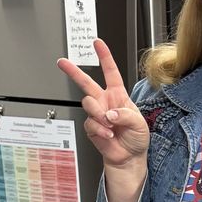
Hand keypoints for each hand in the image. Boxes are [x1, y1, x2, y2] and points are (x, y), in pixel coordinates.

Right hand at [56, 39, 149, 169]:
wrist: (129, 157)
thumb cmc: (136, 139)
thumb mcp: (139, 123)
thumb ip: (125, 115)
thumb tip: (109, 113)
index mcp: (118, 95)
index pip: (110, 72)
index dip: (104, 57)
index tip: (97, 43)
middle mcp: (105, 102)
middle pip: (86, 82)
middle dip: (73, 71)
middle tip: (62, 63)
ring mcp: (97, 114)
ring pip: (88, 103)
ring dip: (98, 113)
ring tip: (109, 124)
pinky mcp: (91, 127)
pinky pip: (90, 123)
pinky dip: (101, 130)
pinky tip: (109, 135)